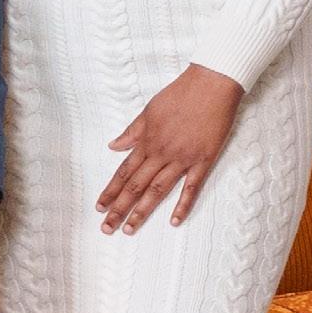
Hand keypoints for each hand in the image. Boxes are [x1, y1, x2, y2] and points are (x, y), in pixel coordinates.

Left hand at [99, 65, 242, 232]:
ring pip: (158, 190)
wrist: (211, 83)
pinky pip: (191, 187)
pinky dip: (183, 205)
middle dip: (119, 208)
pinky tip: (174, 221)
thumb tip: (113, 146)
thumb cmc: (180, 93)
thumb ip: (132, 131)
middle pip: (136, 185)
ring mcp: (182, 158)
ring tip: (129, 229)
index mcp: (147, 140)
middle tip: (106, 228)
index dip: (111, 191)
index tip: (99, 207)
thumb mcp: (150, 109)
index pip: (124, 172)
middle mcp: (161, 152)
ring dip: (142, 211)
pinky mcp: (203, 159)